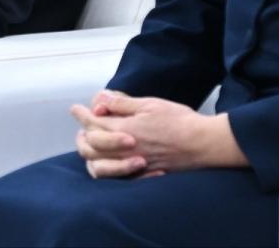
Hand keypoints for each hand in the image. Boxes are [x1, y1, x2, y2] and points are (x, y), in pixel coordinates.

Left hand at [69, 91, 245, 177]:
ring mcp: (133, 164)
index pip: (93, 123)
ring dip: (91, 155)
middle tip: (82, 127)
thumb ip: (122, 105)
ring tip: (91, 144)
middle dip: (82, 135)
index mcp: (126, 129)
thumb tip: (101, 100)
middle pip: (91, 146)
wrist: (203, 144)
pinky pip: (117, 179)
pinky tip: (108, 161)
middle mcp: (126, 149)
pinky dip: (108, 170)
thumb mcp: (150, 104)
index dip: (82, 115)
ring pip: (100, 166)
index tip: (76, 109)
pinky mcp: (143, 174)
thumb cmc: (180, 121)